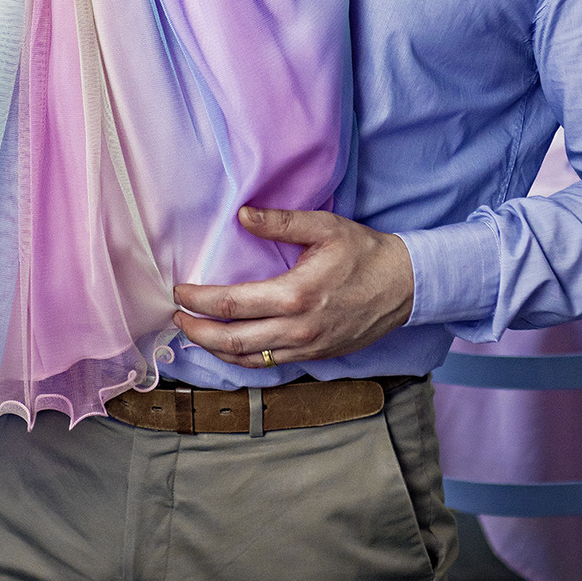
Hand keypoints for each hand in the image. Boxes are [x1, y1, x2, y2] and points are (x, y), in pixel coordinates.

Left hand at [172, 207, 414, 367]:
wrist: (404, 286)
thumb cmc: (364, 252)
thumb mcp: (324, 227)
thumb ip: (280, 222)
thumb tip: (242, 215)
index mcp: (296, 295)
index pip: (232, 304)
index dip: (199, 300)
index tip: (179, 292)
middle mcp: (298, 328)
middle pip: (232, 341)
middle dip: (197, 331)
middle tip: (177, 317)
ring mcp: (307, 347)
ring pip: (248, 359)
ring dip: (215, 349)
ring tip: (195, 332)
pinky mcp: (315, 356)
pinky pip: (269, 365)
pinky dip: (242, 358)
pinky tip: (230, 346)